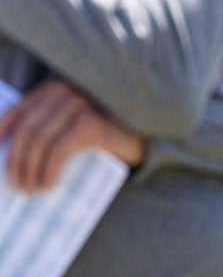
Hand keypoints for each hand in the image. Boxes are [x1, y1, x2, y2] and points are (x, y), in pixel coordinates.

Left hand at [0, 79, 141, 190]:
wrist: (153, 137)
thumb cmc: (112, 133)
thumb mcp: (76, 122)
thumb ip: (51, 124)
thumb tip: (12, 153)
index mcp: (56, 86)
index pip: (18, 108)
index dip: (0, 130)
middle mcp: (65, 90)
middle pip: (26, 128)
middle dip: (14, 159)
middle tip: (12, 184)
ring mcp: (79, 105)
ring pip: (38, 140)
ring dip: (29, 169)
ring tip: (28, 189)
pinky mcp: (91, 124)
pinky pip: (58, 151)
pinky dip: (48, 170)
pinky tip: (48, 186)